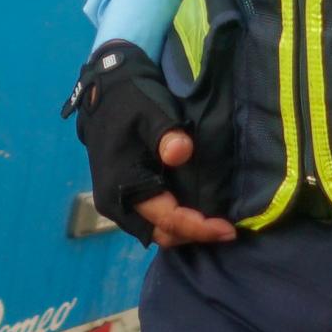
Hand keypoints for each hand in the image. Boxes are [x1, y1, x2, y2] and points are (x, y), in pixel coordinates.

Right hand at [69, 42, 236, 248]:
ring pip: (154, 232)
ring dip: (183, 231)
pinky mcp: (121, 199)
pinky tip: (194, 213)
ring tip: (213, 224)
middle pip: (160, 233)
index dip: (198, 227)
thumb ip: (166, 133)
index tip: (228, 229)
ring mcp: (115, 204)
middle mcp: (115, 203)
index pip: (166, 219)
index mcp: (122, 185)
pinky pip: (149, 222)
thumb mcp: (151, 111)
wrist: (103, 96)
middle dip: (193, 235)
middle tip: (225, 230)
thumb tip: (181, 152)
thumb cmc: (130, 103)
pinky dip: (173, 223)